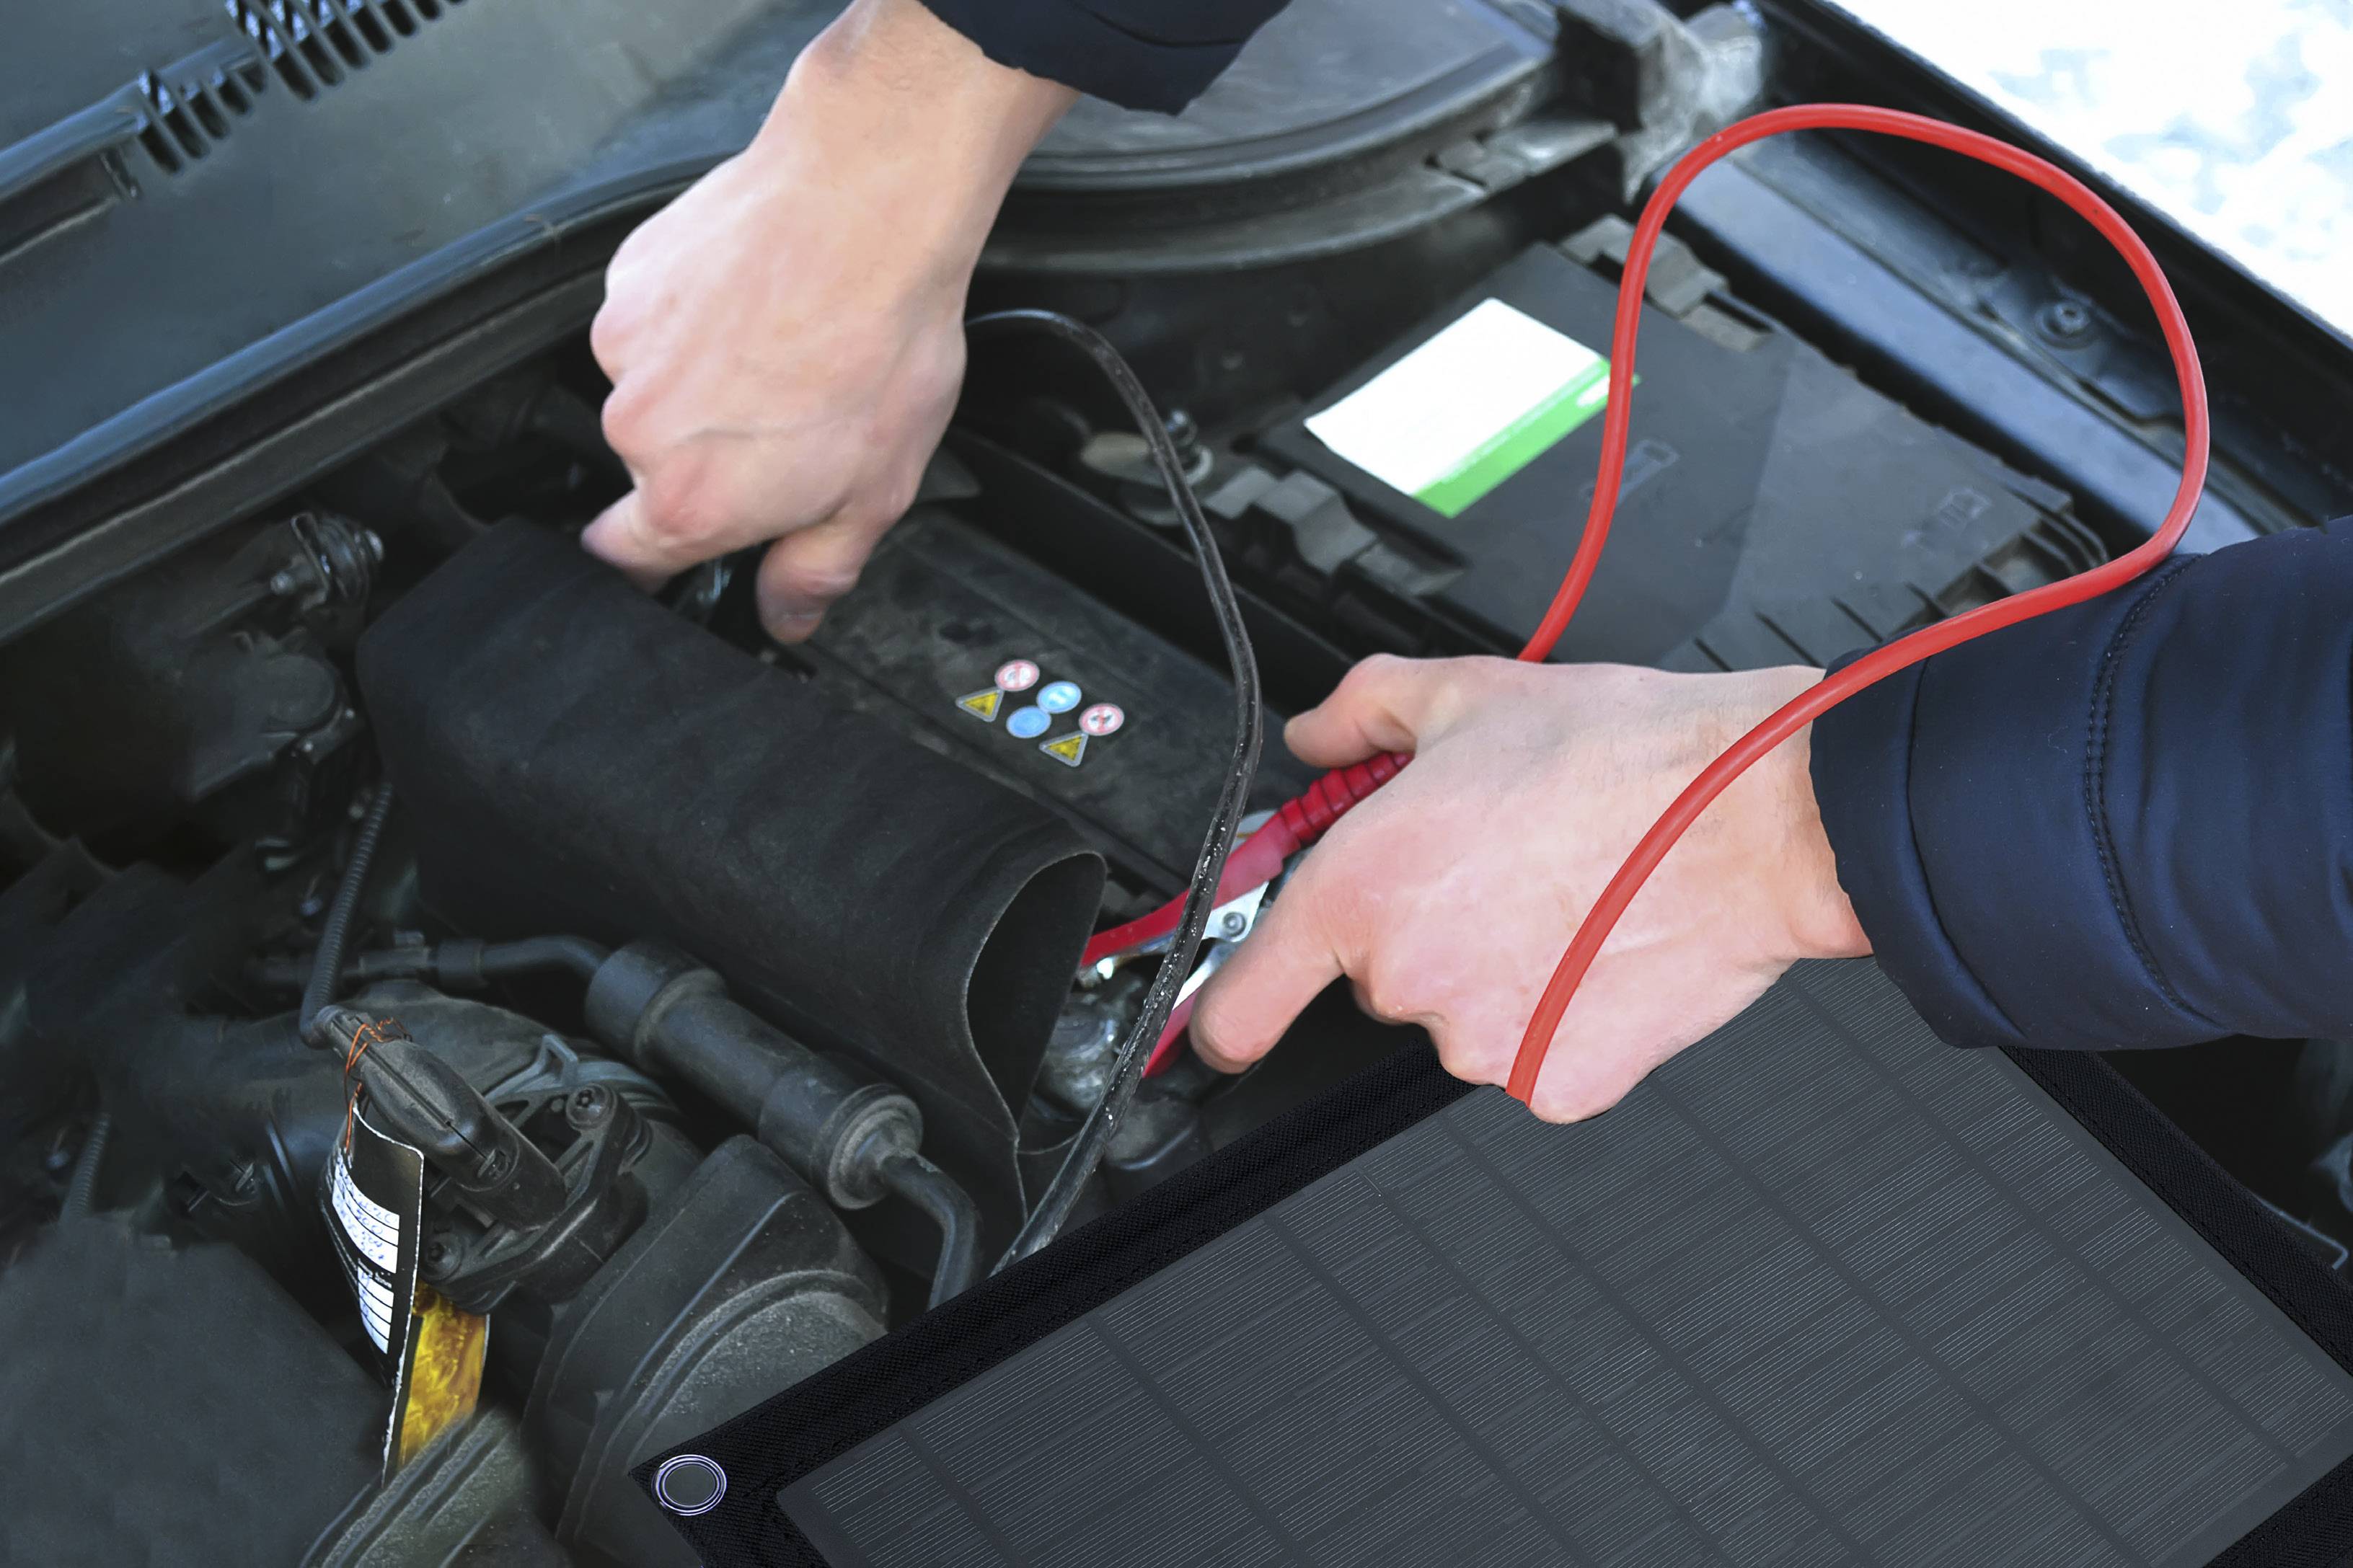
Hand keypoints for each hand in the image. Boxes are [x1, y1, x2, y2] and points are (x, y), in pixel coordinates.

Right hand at [584, 0, 1075, 640]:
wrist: (866, 208)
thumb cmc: (880, 344)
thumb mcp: (876, 492)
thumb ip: (816, 570)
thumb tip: (785, 617)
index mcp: (690, 500)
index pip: (623, 560)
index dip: (658, 558)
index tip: (694, 538)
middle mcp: (638, 427)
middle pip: (649, 468)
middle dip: (708, 455)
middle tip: (787, 421)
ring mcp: (624, 346)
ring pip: (654, 389)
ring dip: (703, 381)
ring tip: (782, 352)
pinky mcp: (628, 276)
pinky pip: (653, 319)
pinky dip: (695, 318)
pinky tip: (758, 303)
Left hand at [1190, 656, 1870, 1120]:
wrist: (1760, 818)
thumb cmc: (1626, 760)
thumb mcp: (1466, 694)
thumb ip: (1360, 715)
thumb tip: (1315, 737)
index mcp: (1361, 889)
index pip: (1243, 998)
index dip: (1225, 1012)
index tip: (1222, 1024)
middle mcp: (1409, 977)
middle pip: (1380, 978)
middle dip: (1424, 930)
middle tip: (1498, 867)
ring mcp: (1483, 1043)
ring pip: (1462, 1017)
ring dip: (1498, 972)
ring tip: (1567, 896)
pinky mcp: (1556, 1083)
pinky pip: (1534, 1055)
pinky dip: (1561, 1015)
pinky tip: (1602, 950)